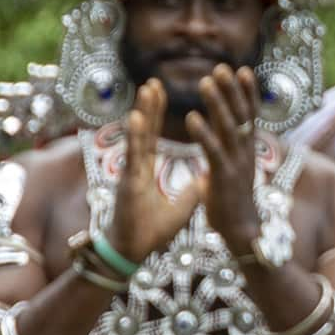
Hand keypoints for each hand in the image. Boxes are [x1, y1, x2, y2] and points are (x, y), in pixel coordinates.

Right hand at [109, 80, 201, 262]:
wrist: (132, 252)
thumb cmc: (149, 231)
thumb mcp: (179, 207)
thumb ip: (190, 190)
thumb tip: (206, 178)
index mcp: (147, 170)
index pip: (154, 136)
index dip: (158, 115)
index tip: (161, 92)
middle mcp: (137, 167)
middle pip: (146, 131)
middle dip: (150, 106)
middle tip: (154, 81)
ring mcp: (132, 173)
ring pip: (138, 138)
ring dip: (143, 113)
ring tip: (148, 90)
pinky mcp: (128, 183)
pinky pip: (133, 156)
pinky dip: (135, 137)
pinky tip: (137, 118)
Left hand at [183, 65, 262, 251]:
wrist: (242, 231)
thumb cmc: (233, 202)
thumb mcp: (234, 171)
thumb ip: (231, 151)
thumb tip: (229, 137)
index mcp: (247, 149)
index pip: (250, 114)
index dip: (246, 92)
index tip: (241, 70)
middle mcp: (246, 152)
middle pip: (241, 114)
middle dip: (232, 89)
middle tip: (222, 67)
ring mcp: (236, 163)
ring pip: (228, 126)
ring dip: (217, 102)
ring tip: (206, 81)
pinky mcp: (223, 176)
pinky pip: (212, 150)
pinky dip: (203, 132)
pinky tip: (191, 116)